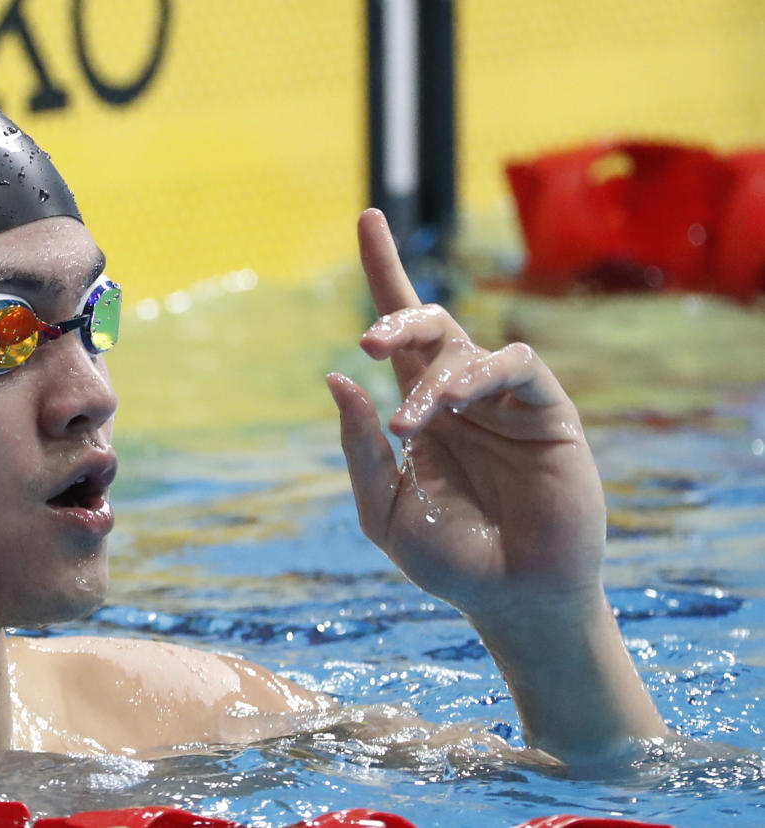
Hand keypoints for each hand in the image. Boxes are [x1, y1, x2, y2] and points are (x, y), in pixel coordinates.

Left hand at [327, 209, 606, 621]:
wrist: (511, 598)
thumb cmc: (447, 555)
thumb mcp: (382, 506)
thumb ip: (359, 446)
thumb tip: (337, 377)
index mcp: (418, 408)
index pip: (401, 332)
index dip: (385, 270)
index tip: (368, 217)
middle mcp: (459, 394)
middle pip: (431, 322)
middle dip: (398, 315)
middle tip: (370, 344)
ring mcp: (504, 401)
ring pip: (467, 346)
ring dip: (432, 375)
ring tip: (408, 423)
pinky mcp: (548, 412)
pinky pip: (516, 365)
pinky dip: (477, 376)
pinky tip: (444, 408)